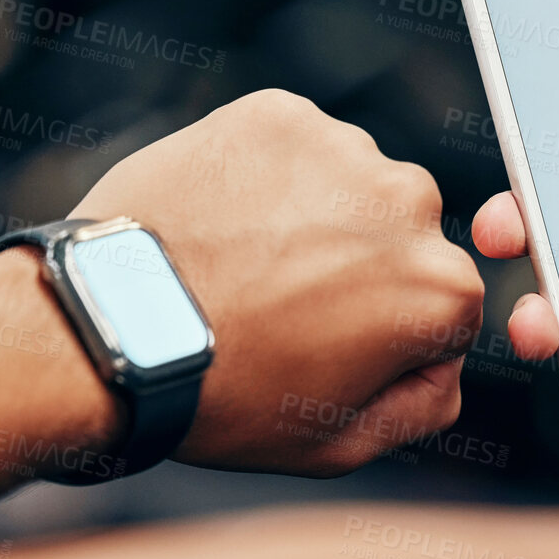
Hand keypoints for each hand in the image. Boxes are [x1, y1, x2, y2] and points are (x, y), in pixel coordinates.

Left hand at [71, 90, 483, 475]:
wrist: (112, 325)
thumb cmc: (222, 394)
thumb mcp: (339, 443)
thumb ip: (423, 406)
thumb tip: (446, 365)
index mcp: (441, 287)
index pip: (443, 305)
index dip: (385, 335)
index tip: (327, 346)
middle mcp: (411, 203)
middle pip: (402, 236)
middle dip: (358, 265)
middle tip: (280, 305)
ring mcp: (344, 148)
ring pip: (349, 186)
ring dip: (314, 215)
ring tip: (243, 264)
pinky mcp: (280, 114)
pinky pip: (293, 148)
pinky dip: (266, 176)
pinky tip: (223, 222)